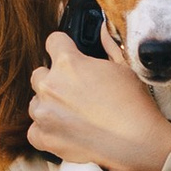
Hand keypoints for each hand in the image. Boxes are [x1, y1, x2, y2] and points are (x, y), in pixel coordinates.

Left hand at [24, 28, 170, 170]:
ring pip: (35, 102)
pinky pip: (34, 130)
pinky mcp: (44, 137)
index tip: (68, 55)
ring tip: (72, 114)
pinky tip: (64, 131)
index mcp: (68, 63)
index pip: (53, 42)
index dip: (63, 47)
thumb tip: (103, 28)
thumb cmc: (133, 104)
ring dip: (48, 106)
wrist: (137, 142)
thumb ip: (107, 45)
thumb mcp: (124, 66)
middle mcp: (50, 85)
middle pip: (39, 74)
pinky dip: (46, 131)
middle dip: (54, 80)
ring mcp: (44, 113)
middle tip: (74, 91)